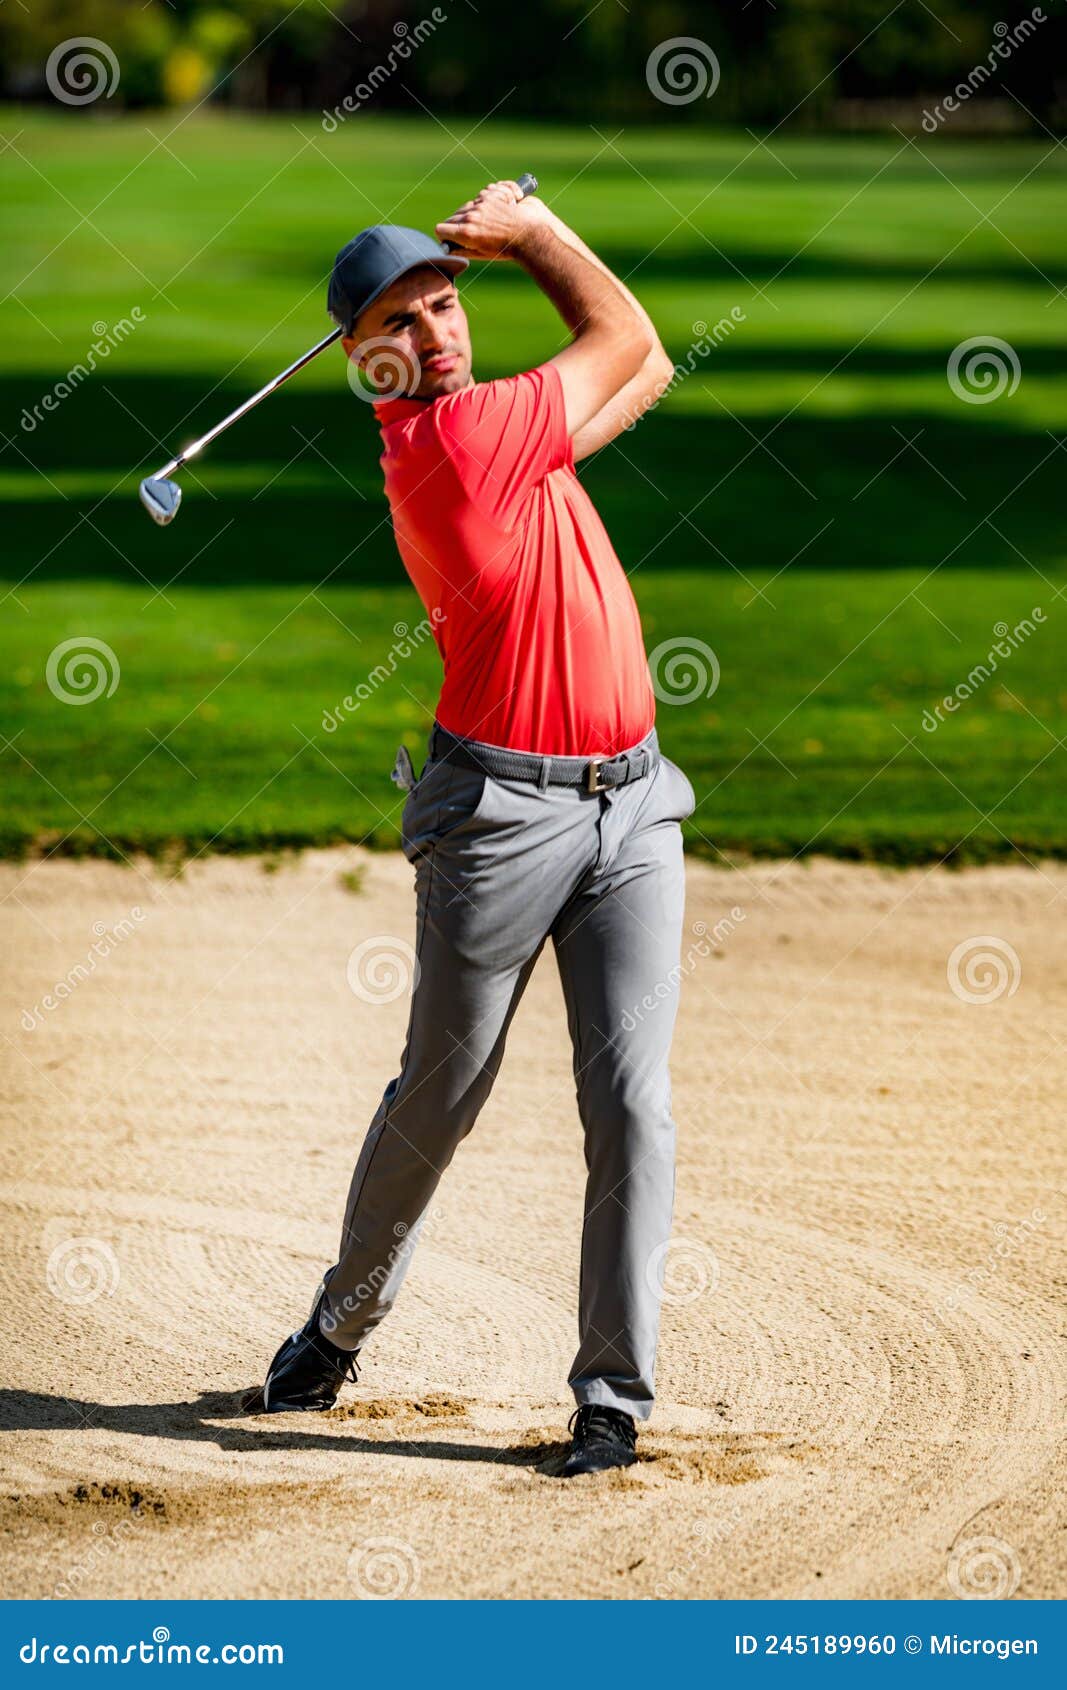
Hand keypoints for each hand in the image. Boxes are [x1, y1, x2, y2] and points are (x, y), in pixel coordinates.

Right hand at [435, 180, 552, 260]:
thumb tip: (450, 248)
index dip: (445, 234)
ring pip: (467, 206)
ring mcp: (482, 203)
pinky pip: (481, 195)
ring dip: (473, 212)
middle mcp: (471, 215)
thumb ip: (462, 250)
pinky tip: (497, 209)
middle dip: (459, 224)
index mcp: (466, 232)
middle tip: (474, 233)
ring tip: (489, 222)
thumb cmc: (507, 248)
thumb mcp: (482, 254)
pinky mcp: (492, 194)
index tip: (451, 238)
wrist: (530, 235)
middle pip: (453, 216)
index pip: (441, 228)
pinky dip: (486, 200)